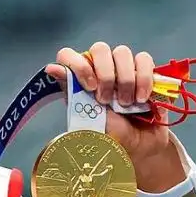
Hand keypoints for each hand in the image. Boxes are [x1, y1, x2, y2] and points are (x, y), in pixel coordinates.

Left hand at [45, 42, 185, 191]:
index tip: (90, 87)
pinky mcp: (144, 71)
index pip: (68, 55)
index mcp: (79, 80)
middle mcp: (99, 70)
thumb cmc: (110, 135)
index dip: (77, 65)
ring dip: (126, 80)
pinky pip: (144, 60)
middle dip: (105, 74)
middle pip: (99, 49)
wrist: (139, 147)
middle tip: (107, 99)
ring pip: (122, 52)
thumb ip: (72, 92)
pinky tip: (142, 98)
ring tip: (127, 104)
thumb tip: (51, 68)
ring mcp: (122, 68)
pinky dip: (144, 79)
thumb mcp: (87, 118)